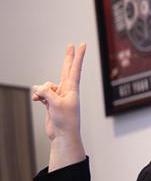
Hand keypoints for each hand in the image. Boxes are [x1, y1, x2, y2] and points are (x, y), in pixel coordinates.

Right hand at [32, 44, 86, 168]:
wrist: (63, 135)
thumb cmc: (65, 120)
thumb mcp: (55, 103)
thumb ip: (47, 92)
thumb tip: (38, 89)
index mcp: (72, 88)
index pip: (75, 68)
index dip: (78, 56)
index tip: (83, 45)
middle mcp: (67, 90)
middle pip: (66, 70)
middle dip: (68, 58)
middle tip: (71, 46)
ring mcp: (59, 95)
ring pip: (47, 85)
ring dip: (41, 91)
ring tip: (42, 100)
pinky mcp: (52, 102)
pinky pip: (42, 93)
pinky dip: (38, 96)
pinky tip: (38, 101)